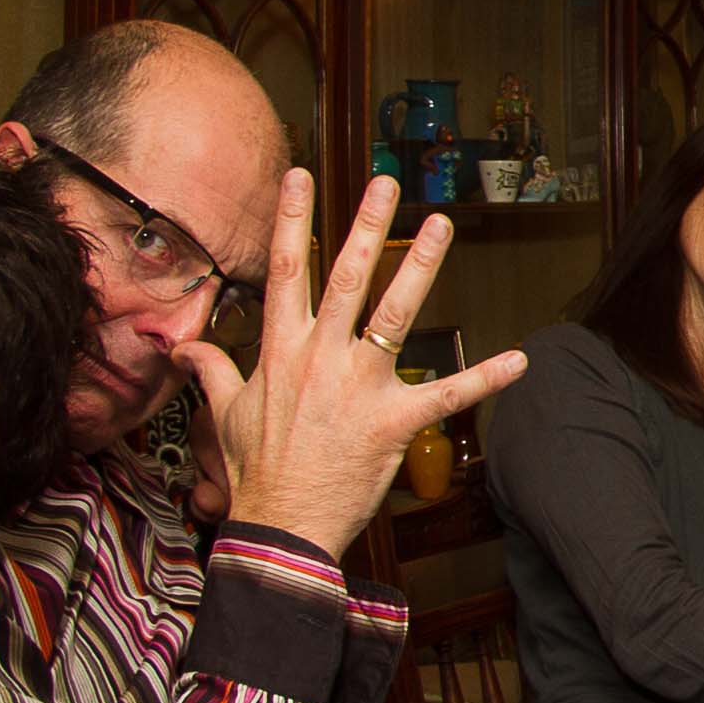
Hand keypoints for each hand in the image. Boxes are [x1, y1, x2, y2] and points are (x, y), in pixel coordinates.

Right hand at [176, 175, 524, 554]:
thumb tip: (183, 347)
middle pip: (345, 278)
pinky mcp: (394, 421)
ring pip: (394, 315)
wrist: (281, 526)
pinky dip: (486, 378)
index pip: (284, 271)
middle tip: (386, 184)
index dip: (291, 220)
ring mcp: (359, 386)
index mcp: (281, 350)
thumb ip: (211, 370)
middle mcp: (320, 358)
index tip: (300, 176)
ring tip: (440, 225)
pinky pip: (448, 393)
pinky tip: (520, 360)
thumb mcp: (225, 413)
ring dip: (420, 268)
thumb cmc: (256, 471)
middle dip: (365, 227)